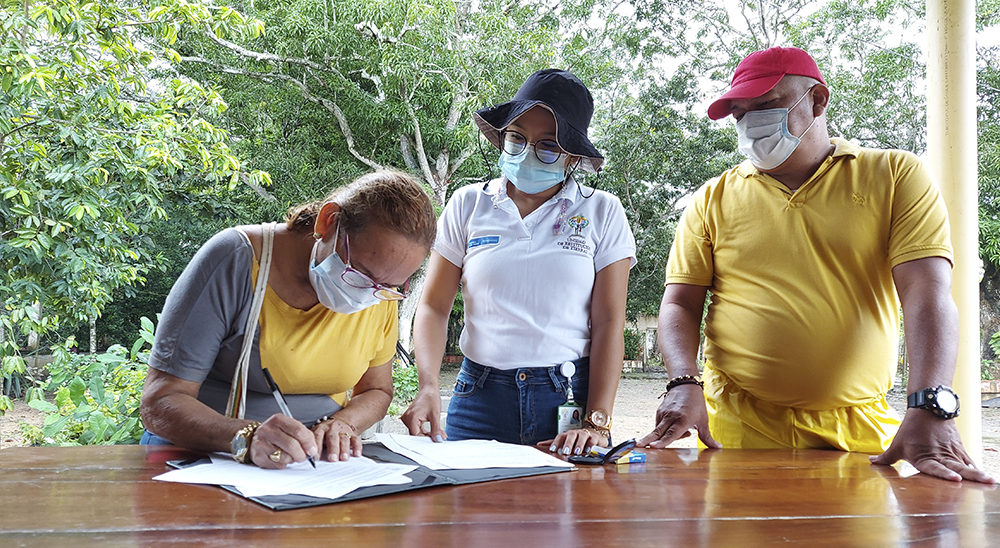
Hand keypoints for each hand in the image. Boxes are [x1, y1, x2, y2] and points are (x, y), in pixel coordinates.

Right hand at [250, 414, 318, 468]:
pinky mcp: (259, 457)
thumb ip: (302, 434)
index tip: (312, 450)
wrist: (252, 438)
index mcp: (278, 420)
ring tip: (290, 455)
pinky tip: (280, 457)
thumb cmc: (275, 433)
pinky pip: (278, 465)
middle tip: (304, 457)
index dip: (308, 442)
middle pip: (291, 445)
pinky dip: (283, 464)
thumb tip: (313, 449)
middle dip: (302, 454)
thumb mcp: (288, 427)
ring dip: (292, 459)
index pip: (298, 430)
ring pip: (285, 457)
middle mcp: (268, 430)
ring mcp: (262, 444)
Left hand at [312, 416, 361, 461]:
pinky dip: (357, 447)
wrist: (341, 421)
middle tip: (332, 459)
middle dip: (333, 449)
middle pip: (332, 438)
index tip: (316, 458)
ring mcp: (343, 430)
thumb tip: (305, 457)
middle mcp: (332, 428)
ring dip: (344, 449)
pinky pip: (356, 439)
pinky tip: (356, 454)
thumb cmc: (326, 432)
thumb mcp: (317, 434)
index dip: (317, 447)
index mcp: (321, 428)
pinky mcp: (353, 433)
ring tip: (343, 458)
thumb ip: (312, 444)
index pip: (318, 436)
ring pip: (344, 439)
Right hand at [401, 388, 446, 441]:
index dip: (426, 440)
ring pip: (417, 432)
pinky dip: (425, 431)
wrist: (429, 389)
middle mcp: (407, 418)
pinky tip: (433, 431)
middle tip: (440, 438)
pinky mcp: (411, 419)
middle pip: (416, 435)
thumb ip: (436, 429)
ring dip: (427, 434)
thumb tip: (437, 439)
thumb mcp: (435, 415)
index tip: (435, 442)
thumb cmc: (431, 397)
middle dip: (428, 437)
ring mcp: (408, 419)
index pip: (416, 436)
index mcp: (411, 418)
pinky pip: (417, 429)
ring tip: (438, 433)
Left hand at [539, 427, 609, 456]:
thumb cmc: (578, 438)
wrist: (594, 433)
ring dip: (579, 444)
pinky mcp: (595, 437)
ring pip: (582, 436)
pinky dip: (591, 445)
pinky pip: (593, 439)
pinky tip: (589, 450)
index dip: (556, 442)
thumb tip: (539, 444)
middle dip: (568, 443)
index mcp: (568, 434)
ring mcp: (586, 434)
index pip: (560, 436)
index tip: (552, 449)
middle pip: (571, 435)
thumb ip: (555, 442)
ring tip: (577, 452)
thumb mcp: (566, 440)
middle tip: (565, 452)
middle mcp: (576, 433)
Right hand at [637, 384, 720, 448]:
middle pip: (658, 432)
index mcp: (683, 420)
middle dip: (648, 440)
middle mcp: (671, 417)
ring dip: (666, 436)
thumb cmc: (696, 403)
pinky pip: (659, 424)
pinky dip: (665, 429)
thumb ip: (707, 437)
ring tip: (686, 432)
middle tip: (637, 445)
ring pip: (659, 430)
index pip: (671, 434)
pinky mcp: (659, 411)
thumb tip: (718, 447)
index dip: (662, 442)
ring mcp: (663, 413)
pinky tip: (677, 426)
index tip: (653, 446)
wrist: (686, 384)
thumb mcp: (703, 421)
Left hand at [870, 408, 995, 483]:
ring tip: (991, 481)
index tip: (956, 479)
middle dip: (971, 476)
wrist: (928, 409)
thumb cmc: (911, 429)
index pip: (935, 468)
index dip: (945, 474)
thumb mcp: (897, 444)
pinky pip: (969, 460)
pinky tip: (986, 478)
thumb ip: (886, 457)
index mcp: (924, 457)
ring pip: (967, 464)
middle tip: (985, 482)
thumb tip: (872, 462)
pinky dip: (976, 468)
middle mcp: (940, 456)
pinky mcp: (959, 449)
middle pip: (957, 467)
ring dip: (978, 473)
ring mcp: (952, 452)